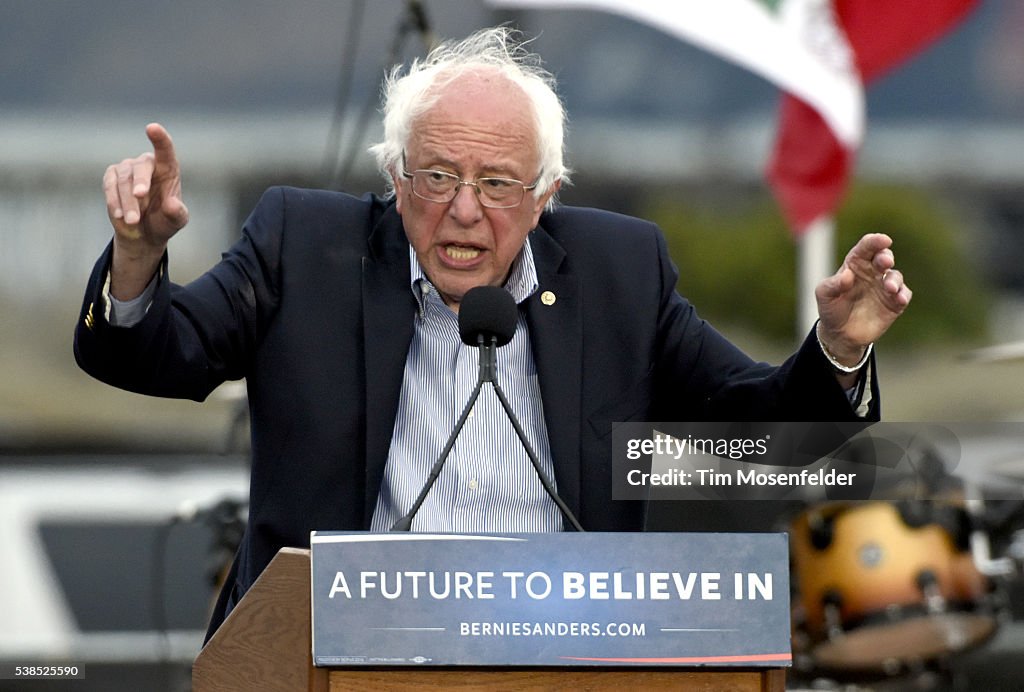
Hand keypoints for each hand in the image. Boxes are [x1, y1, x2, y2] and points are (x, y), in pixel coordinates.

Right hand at [102, 123, 188, 298]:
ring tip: (133, 221)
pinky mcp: (111, 177)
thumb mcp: (176, 221)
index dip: (160, 138)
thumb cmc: (164, 221)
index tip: (152, 127)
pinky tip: (119, 216)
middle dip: (140, 182)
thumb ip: (177, 212)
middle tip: (141, 197)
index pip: (165, 150)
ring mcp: (127, 168)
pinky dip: (114, 201)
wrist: (144, 233)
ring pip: (123, 180)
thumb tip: (172, 203)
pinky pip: (109, 185)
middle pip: (141, 167)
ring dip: (127, 201)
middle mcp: (147, 164)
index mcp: (168, 168)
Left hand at [815, 233, 911, 365]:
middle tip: (884, 262)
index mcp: (855, 265)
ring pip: (895, 276)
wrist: (840, 334)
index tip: (883, 240)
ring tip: (889, 288)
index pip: (866, 248)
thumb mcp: (824, 295)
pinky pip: (904, 295)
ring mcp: (884, 287)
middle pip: (883, 257)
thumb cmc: (831, 309)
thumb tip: (847, 274)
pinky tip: (899, 299)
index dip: (875, 241)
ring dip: (894, 280)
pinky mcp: (894, 303)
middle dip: (886, 257)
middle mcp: (872, 272)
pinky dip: (903, 295)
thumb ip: (833, 284)